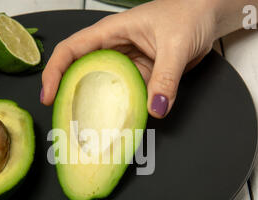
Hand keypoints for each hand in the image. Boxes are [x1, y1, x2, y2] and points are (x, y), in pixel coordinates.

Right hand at [41, 0, 217, 117]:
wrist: (207, 16)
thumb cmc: (189, 13)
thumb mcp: (175, 44)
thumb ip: (165, 78)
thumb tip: (155, 108)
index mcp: (111, 32)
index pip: (70, 50)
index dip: (54, 72)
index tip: (49, 96)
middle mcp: (114, 49)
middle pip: (79, 72)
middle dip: (69, 95)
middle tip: (65, 120)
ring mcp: (126, 64)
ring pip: (102, 87)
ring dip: (95, 107)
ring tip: (88, 128)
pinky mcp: (140, 76)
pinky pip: (124, 95)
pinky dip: (120, 110)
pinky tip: (119, 124)